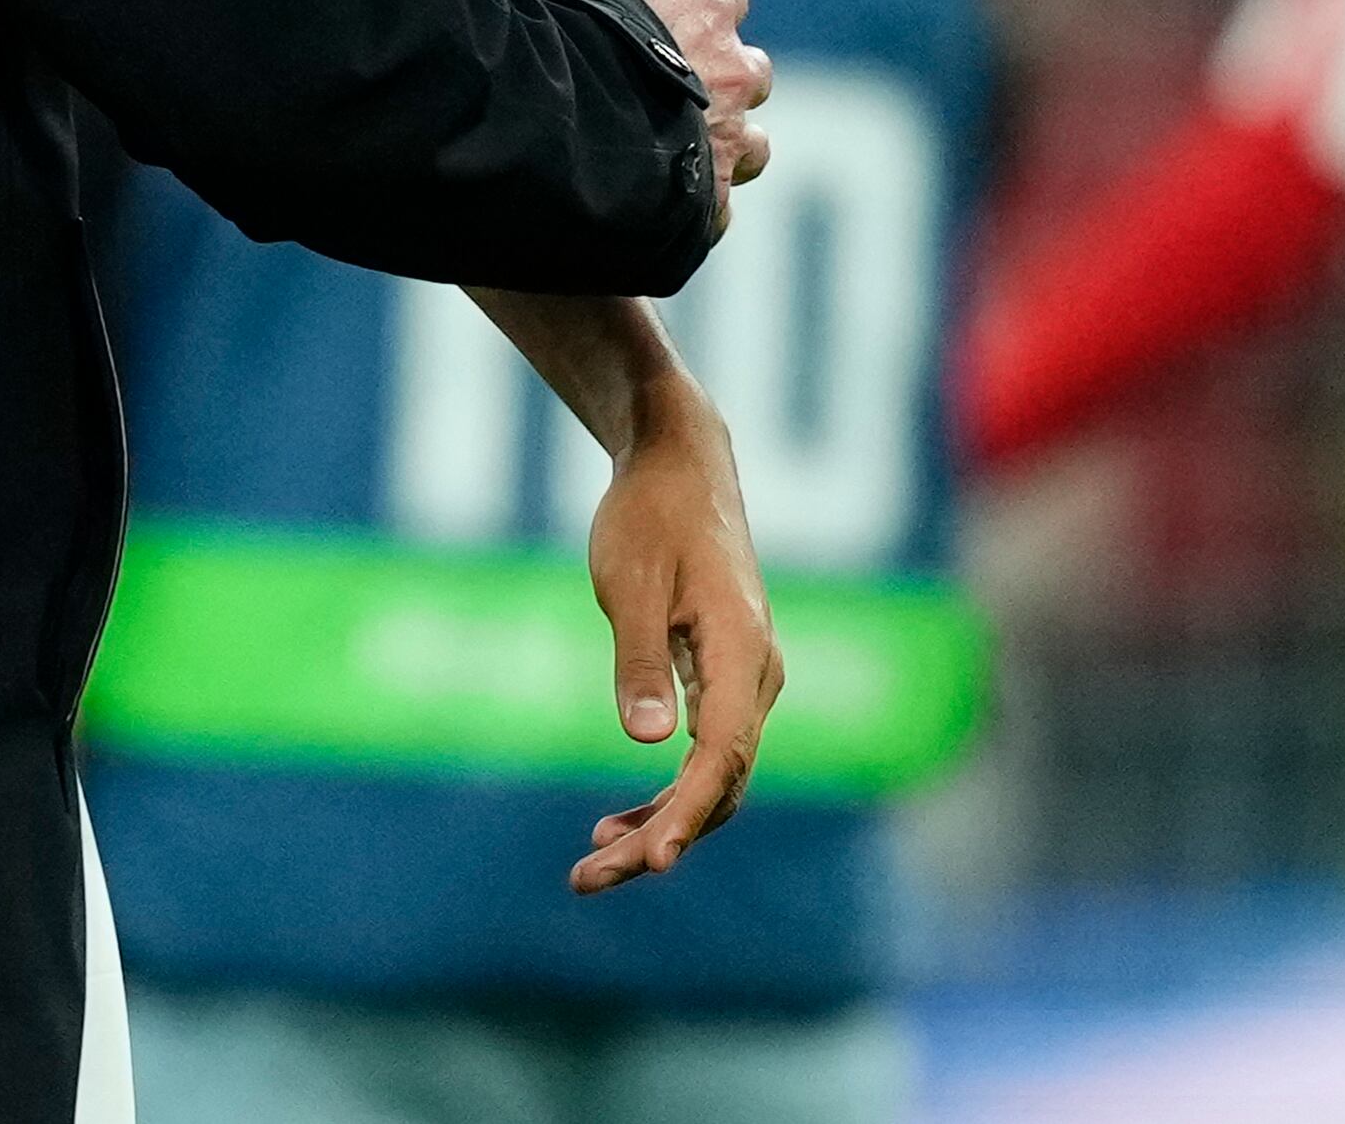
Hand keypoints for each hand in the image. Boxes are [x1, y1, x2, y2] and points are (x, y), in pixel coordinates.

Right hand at [546, 0, 765, 226]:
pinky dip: (698, 199)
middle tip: (675, 82)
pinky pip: (718, 203)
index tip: (666, 12)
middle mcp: (734, 74)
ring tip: (682, 146)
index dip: (698, 2)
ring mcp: (727, 141)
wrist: (569, 133)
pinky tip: (663, 198)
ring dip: (727, 140)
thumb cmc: (575, 38)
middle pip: (752, 70)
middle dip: (725, 75)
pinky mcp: (709, 199)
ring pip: (752, 143)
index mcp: (709, 10)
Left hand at [565, 372, 782, 893]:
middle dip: (660, 838)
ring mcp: (745, 681)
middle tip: (588, 880)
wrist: (679, 463)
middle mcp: (757, 675)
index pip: (723, 755)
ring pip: (715, 779)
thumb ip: (640, 660)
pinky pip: (706, 755)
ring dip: (661, 826)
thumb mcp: (630, 583)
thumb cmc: (650, 515)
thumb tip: (649, 742)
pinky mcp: (724, 680)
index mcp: (742, 651)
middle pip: (721, 783)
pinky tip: (618, 823)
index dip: (688, 814)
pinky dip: (668, 796)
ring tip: (592, 868)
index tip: (651, 862)